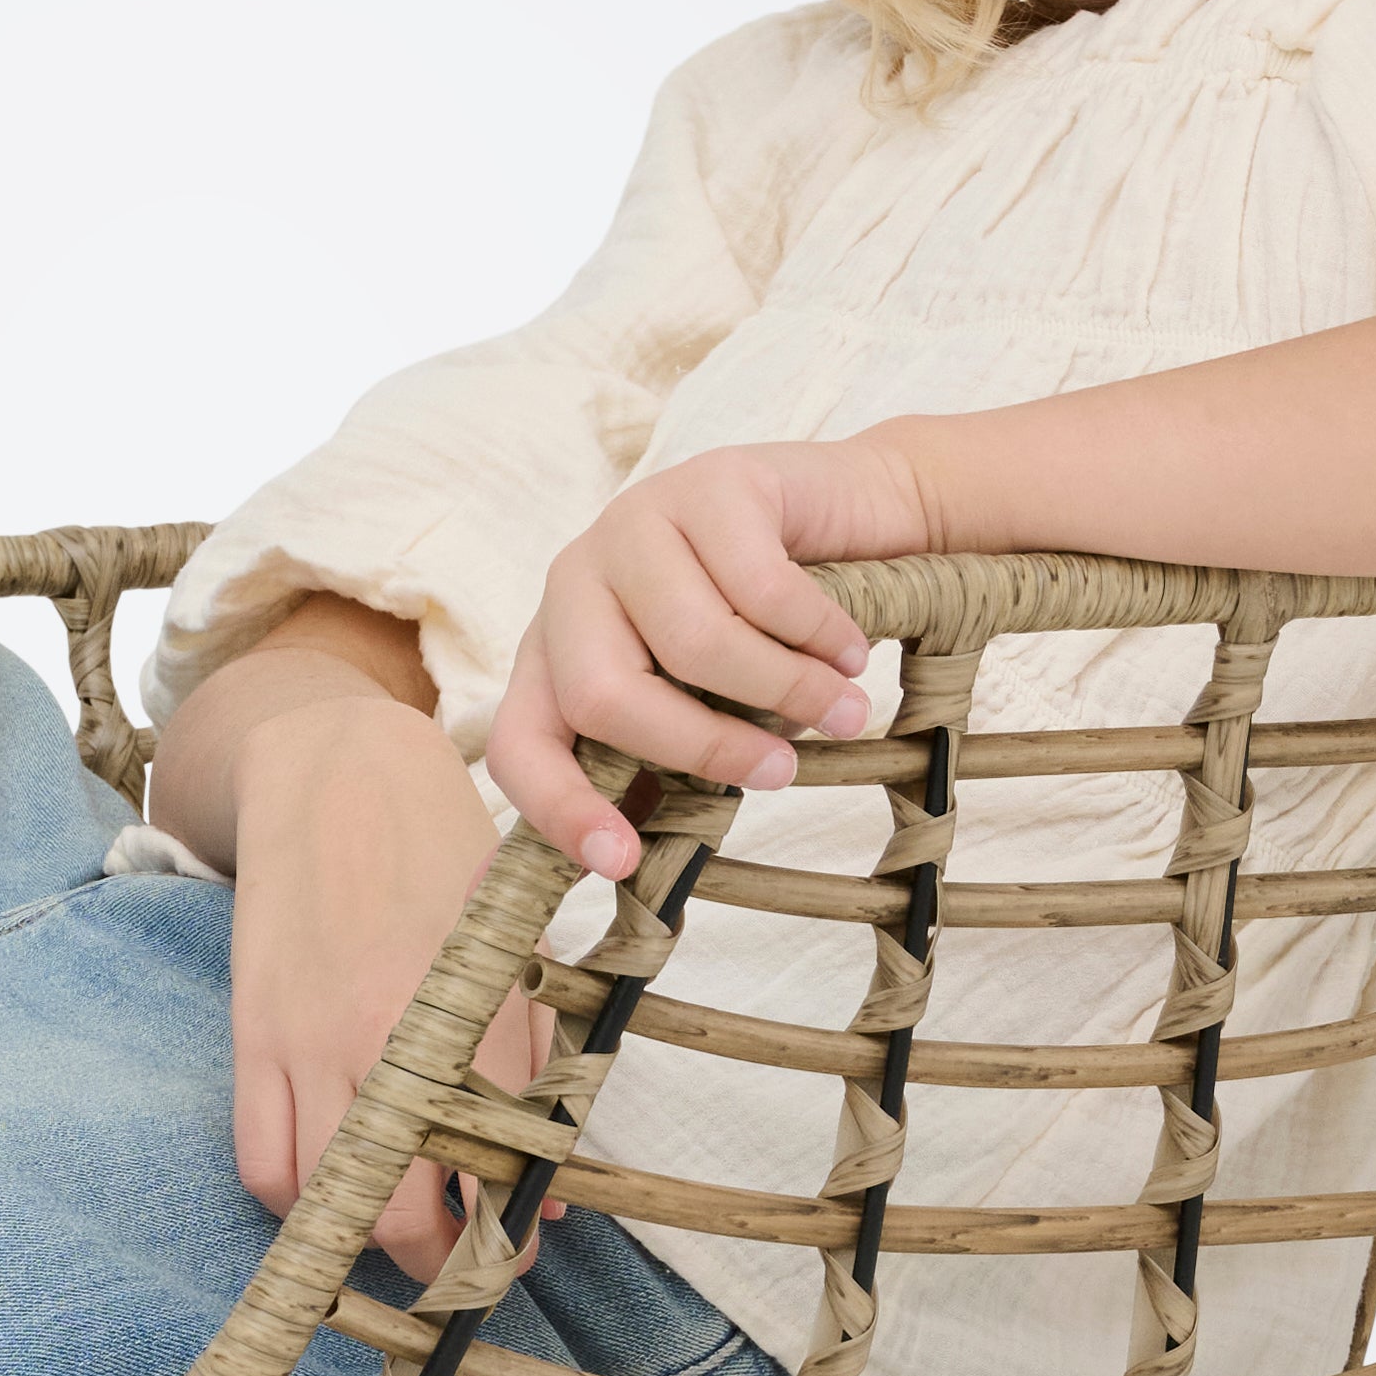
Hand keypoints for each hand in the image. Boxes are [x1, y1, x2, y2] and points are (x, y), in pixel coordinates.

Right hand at [224, 696, 555, 1286]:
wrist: (341, 774)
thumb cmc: (446, 862)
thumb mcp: (514, 960)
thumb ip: (534, 1076)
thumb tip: (547, 1196)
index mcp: (475, 1024)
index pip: (495, 1178)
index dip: (508, 1239)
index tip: (514, 1251)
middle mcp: (391, 1046)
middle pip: (405, 1217)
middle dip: (438, 1262)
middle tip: (458, 1263)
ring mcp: (312, 1045)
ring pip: (329, 1204)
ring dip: (363, 1243)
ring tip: (393, 1235)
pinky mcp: (254, 1037)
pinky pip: (262, 1163)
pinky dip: (291, 1202)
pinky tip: (325, 1190)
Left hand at [488, 434, 937, 876]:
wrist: (855, 517)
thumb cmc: (769, 632)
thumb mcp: (706, 709)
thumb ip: (660, 775)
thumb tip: (608, 892)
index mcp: (556, 648)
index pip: (521, 741)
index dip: (559, 809)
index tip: (622, 863)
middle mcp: (576, 582)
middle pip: (603, 694)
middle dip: (700, 747)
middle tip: (781, 773)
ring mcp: (635, 523)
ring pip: (697, 643)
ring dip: (789, 692)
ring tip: (845, 710)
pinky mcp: (708, 482)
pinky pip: (763, 587)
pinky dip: (821, 636)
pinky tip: (851, 652)